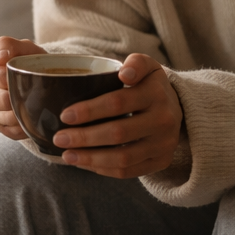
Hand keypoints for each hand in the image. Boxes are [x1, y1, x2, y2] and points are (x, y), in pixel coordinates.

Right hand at [0, 36, 45, 139]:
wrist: (36, 78)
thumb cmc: (27, 60)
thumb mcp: (22, 46)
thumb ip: (8, 45)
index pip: (0, 77)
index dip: (17, 77)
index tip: (28, 73)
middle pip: (3, 100)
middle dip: (21, 95)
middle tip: (34, 89)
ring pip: (8, 118)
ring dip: (24, 112)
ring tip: (34, 102)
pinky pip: (13, 131)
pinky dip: (25, 125)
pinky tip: (31, 114)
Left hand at [55, 54, 182, 178]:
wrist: (175, 107)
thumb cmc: (148, 85)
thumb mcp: (145, 65)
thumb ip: (135, 63)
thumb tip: (124, 74)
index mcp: (156, 93)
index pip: (118, 102)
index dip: (89, 110)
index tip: (65, 115)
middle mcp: (164, 120)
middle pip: (118, 133)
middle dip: (84, 137)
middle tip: (59, 138)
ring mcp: (164, 144)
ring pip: (123, 158)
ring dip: (90, 159)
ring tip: (66, 155)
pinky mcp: (161, 162)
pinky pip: (128, 171)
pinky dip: (103, 169)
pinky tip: (84, 163)